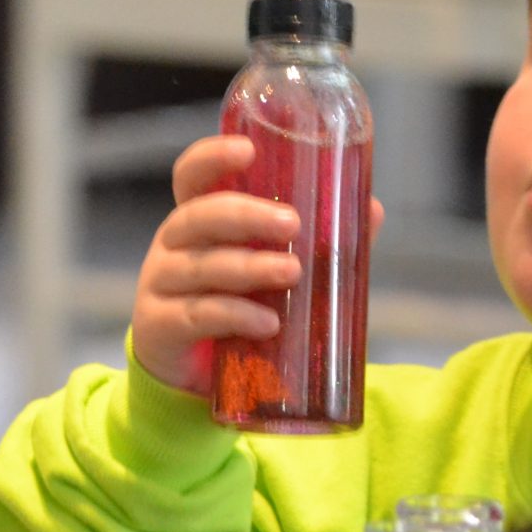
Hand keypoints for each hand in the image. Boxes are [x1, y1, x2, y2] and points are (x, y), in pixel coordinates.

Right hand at [130, 135, 383, 396]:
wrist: (197, 379)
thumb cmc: (238, 308)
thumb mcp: (275, 271)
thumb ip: (320, 243)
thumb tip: (372, 209)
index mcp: (199, 220)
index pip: (192, 176)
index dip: (211, 158)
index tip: (247, 151)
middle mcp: (173, 245)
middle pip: (198, 217)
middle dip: (246, 216)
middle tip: (293, 224)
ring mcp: (160, 286)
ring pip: (201, 267)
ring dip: (249, 267)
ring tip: (292, 273)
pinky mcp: (160, 328)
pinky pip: (197, 315)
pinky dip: (235, 316)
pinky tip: (268, 323)